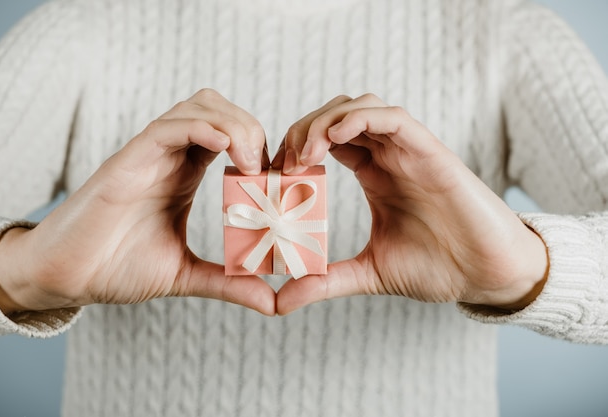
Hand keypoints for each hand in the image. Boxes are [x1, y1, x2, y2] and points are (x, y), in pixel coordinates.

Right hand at [0, 89, 275, 315]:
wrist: (67, 276)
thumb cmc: (117, 267)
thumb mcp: (186, 274)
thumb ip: (228, 282)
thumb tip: (272, 301)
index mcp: (185, 174)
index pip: (232, 137)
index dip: (261, 147)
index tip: (281, 178)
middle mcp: (171, 157)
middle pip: (221, 111)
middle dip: (253, 129)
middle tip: (267, 168)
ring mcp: (150, 155)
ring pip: (200, 108)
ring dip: (234, 124)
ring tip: (250, 163)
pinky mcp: (129, 159)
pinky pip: (169, 126)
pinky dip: (201, 127)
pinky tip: (224, 147)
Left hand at [274, 94, 548, 314]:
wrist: (487, 275)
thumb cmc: (436, 267)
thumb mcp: (368, 273)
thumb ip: (325, 280)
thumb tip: (280, 301)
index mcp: (373, 174)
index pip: (326, 141)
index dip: (295, 148)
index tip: (272, 174)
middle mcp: (388, 156)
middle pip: (335, 117)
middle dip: (302, 130)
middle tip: (282, 163)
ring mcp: (408, 150)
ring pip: (359, 107)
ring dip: (324, 121)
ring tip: (303, 154)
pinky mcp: (430, 151)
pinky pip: (391, 118)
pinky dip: (359, 118)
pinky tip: (334, 138)